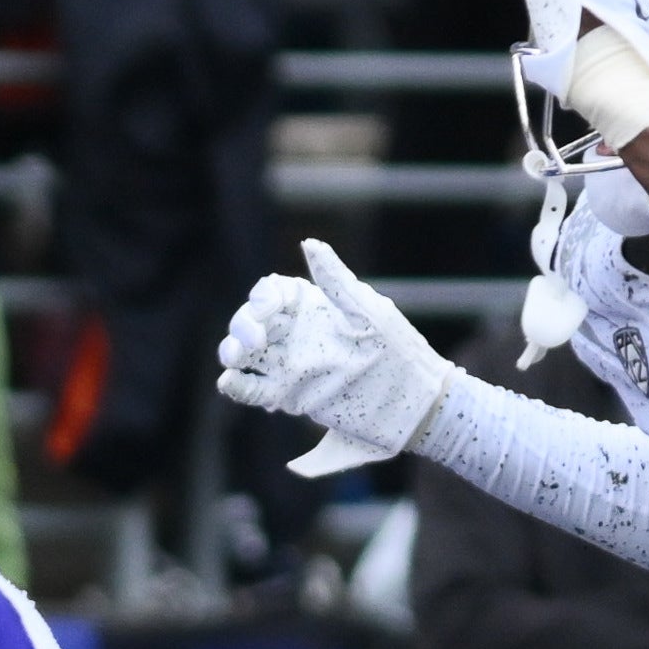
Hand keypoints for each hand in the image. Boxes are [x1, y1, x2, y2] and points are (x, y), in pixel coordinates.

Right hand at [215, 238, 459, 476]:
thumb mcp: (368, 312)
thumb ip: (336, 280)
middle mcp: (300, 334)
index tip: (269, 310)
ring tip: (235, 360)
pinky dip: (238, 386)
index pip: (274, 294)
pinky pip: (256, 389)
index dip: (263, 298)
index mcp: (316, 308)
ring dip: (233, 352)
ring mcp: (294, 365)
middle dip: (243, 325)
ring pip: (249, 354)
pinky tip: (229, 383)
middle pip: (254, 322)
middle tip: (253, 342)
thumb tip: (309, 242)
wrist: (419, 406)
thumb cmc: (401, 352)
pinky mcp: (292, 396)